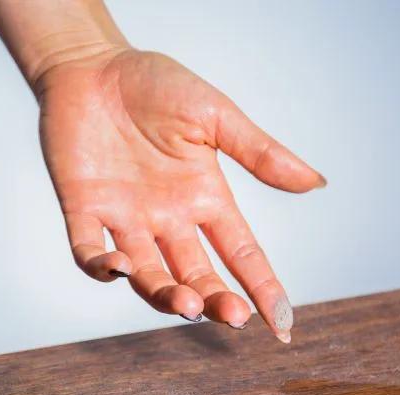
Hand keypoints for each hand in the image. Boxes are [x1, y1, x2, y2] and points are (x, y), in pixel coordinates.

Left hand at [36, 48, 324, 341]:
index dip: (263, 288)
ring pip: (147, 274)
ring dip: (165, 294)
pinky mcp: (83, 209)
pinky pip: (88, 252)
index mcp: (205, 197)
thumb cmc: (154, 84)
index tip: (283, 324)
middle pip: (197, 274)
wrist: (93, 65)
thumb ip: (258, 152)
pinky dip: (101, 267)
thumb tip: (316, 182)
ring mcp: (125, 218)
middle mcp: (168, 218)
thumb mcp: (214, 115)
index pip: (242, 253)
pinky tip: (121, 269)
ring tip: (186, 303)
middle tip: (233, 316)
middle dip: (215, 300)